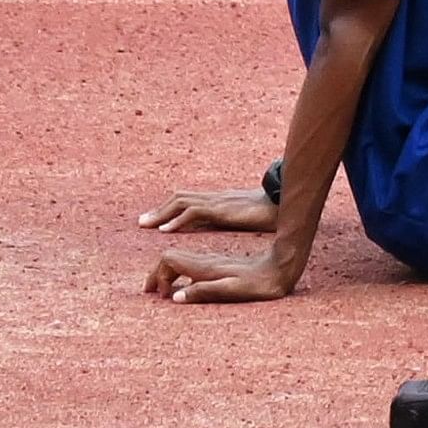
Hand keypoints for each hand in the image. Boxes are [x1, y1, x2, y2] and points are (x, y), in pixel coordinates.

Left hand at [138, 187, 277, 234]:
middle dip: (159, 209)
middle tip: (141, 222)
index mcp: (220, 200)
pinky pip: (195, 211)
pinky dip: (178, 220)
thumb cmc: (272, 212)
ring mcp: (218, 201)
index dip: (170, 208)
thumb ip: (231, 219)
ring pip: (182, 201)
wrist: (286, 204)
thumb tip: (223, 224)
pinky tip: (166, 230)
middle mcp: (216, 197)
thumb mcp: (246, 217)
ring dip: (162, 213)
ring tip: (146, 225)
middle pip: (180, 197)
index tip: (155, 220)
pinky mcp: (222, 209)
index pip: (189, 199)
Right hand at [146, 245, 303, 303]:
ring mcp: (213, 261)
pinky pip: (191, 264)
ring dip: (165, 272)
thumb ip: (205, 291)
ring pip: (179, 259)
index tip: (161, 295)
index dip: (157, 275)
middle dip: (155, 274)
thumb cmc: (261, 283)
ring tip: (160, 290)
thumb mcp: (234, 291)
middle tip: (150, 292)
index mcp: (206, 266)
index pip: (169, 259)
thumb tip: (175, 298)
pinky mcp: (220, 264)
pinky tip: (183, 284)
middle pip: (170, 257)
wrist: (283, 267)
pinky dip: (179, 273)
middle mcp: (206, 260)